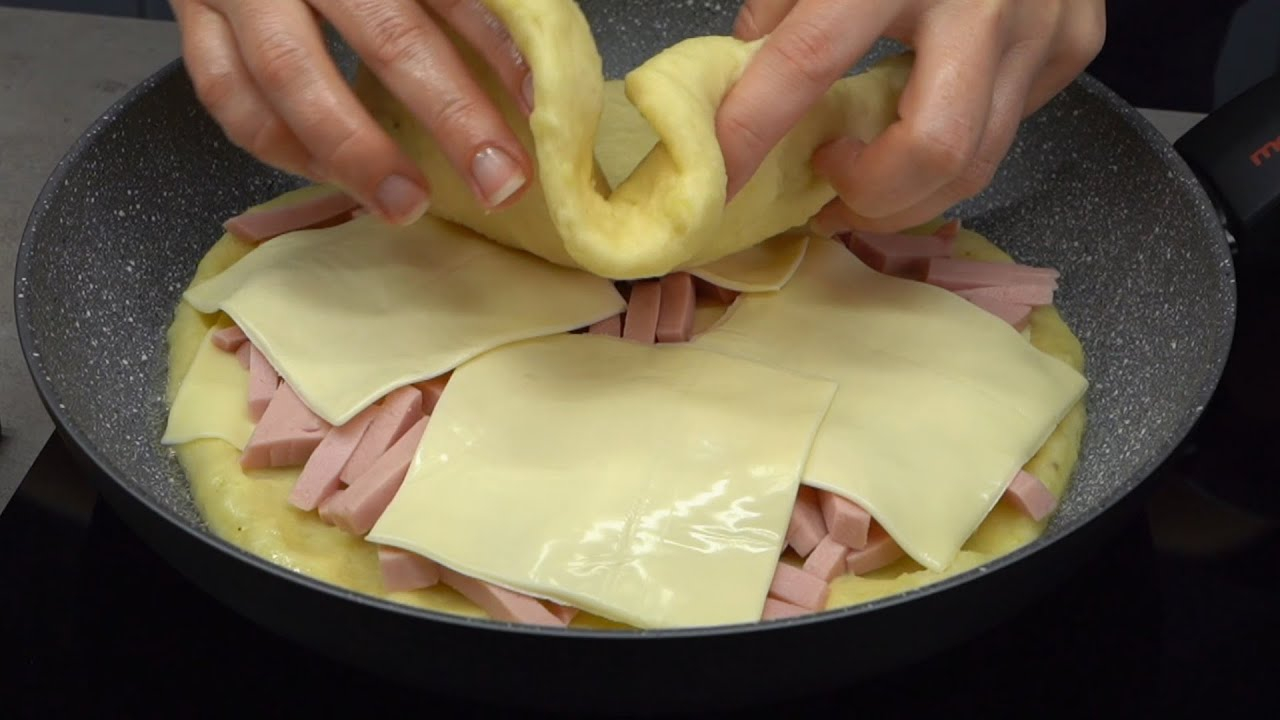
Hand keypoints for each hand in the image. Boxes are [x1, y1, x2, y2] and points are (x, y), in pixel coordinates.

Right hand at [171, 0, 534, 224]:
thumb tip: (531, 66)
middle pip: (386, 36)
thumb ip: (462, 3)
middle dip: (451, 115)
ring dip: (352, 153)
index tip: (541, 106)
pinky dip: (281, 145)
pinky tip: (332, 175)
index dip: (498, 48)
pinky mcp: (192, 13)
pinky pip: (227, 92)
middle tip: (498, 179)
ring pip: (288, 75)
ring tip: (406, 205)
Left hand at [717, 0, 1106, 232]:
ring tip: (869, 176)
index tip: (722, 180)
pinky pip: (1010, 126)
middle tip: (830, 191)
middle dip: (870, 197)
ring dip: (910, 194)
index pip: (809, 60)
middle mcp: (978, 0)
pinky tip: (934, 114)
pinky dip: (963, 143)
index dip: (755, 131)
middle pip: (932, 148)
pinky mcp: (1075, 41)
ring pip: (978, 161)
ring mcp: (1039, 25)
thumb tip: (749, 68)